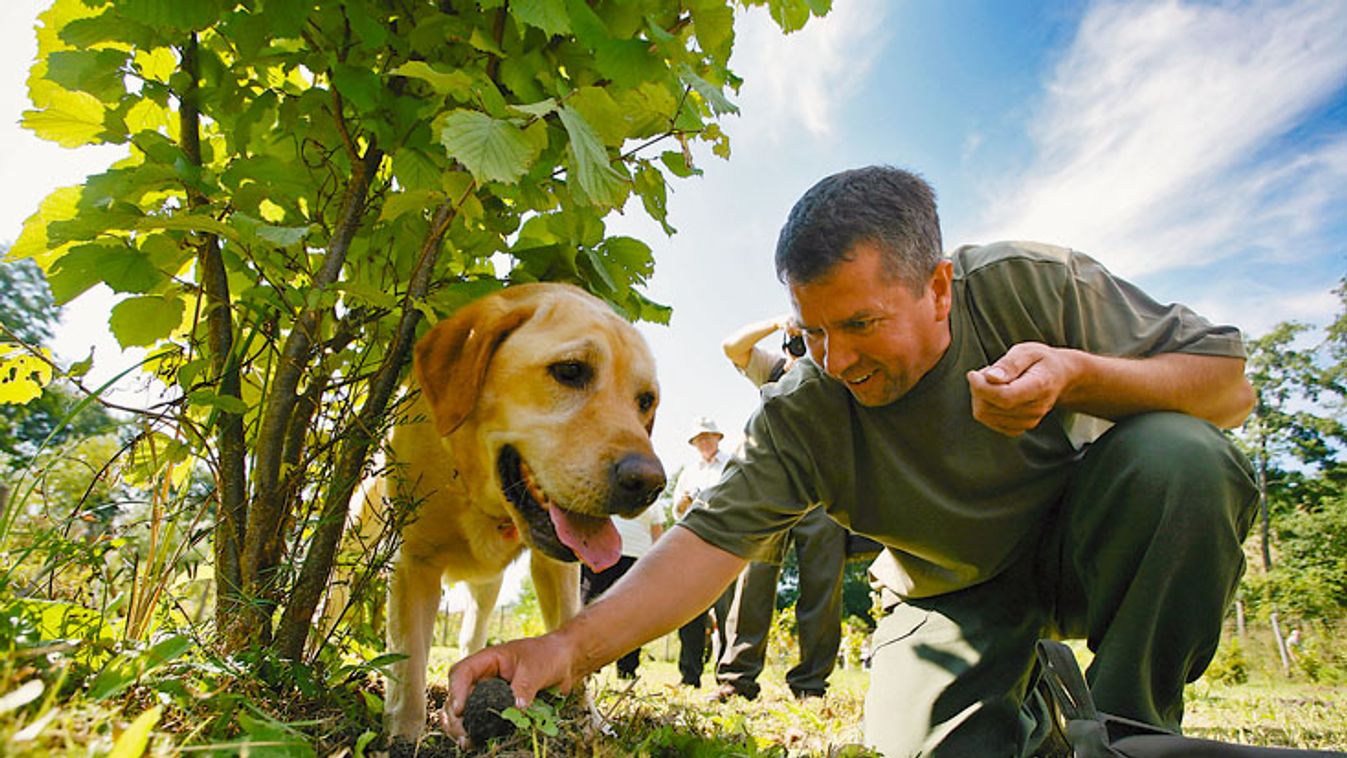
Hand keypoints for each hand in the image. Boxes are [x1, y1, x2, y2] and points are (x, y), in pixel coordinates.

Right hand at [442, 635, 579, 747]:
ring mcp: (489, 694)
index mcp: (488, 661)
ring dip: (461, 727)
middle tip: (463, 734)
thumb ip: (524, 687)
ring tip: (467, 742)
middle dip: (455, 716)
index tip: (460, 710)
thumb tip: (516, 708)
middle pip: (457, 696)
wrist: (564, 661)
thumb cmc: (548, 656)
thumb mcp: (536, 669)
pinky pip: (481, 720)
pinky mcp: (498, 709)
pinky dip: (476, 732)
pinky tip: (475, 743)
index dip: (456, 691)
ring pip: (464, 711)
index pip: (462, 673)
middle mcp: (483, 678)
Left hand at [966, 342, 1078, 436]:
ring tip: (994, 381)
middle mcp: (1035, 409)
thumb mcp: (1027, 351)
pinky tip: (995, 394)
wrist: (1060, 377)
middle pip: (989, 407)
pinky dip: (985, 407)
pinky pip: (989, 421)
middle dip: (979, 389)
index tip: (973, 374)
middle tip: (987, 372)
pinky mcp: (1019, 427)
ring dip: (980, 397)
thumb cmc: (1041, 360)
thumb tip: (990, 377)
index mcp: (1039, 387)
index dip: (981, 387)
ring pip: (985, 415)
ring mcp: (1028, 421)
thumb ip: (1009, 364)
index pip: (1004, 397)